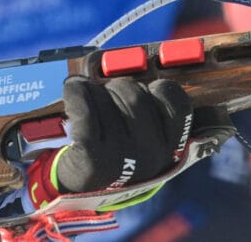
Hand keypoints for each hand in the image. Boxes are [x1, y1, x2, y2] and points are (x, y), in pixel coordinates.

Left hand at [55, 77, 192, 192]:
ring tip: (88, 102)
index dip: (157, 87)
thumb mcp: (147, 138)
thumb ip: (156, 109)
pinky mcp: (93, 156)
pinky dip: (75, 92)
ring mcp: (123, 157)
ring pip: (106, 95)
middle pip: (135, 93)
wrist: (85, 185)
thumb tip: (144, 65)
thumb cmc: (118, 150)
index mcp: (174, 148)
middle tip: (107, 96)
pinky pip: (83, 107)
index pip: (177, 103)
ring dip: (92, 90)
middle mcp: (153, 155)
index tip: (143, 89)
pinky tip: (73, 90)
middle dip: (116, 87)